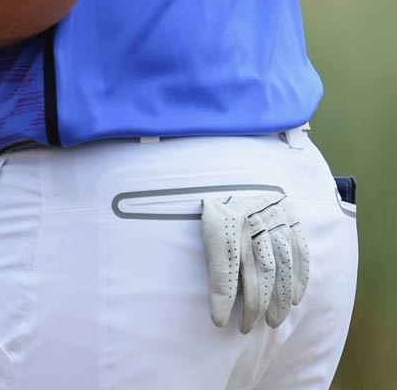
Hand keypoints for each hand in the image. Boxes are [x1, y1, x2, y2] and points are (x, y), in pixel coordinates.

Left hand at [204, 191, 309, 331]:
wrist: (236, 177)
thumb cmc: (216, 209)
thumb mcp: (205, 225)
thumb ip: (214, 256)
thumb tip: (219, 302)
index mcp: (221, 217)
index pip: (223, 264)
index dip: (222, 296)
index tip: (219, 321)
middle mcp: (250, 216)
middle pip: (257, 271)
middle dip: (253, 305)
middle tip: (248, 328)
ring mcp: (275, 216)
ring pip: (281, 267)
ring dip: (278, 300)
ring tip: (272, 322)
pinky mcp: (292, 217)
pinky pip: (300, 254)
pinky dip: (298, 281)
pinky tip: (294, 301)